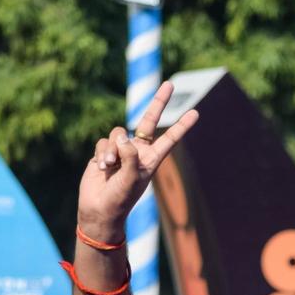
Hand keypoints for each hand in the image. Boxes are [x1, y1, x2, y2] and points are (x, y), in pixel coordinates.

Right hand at [77, 81, 198, 241]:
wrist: (99, 209)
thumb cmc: (120, 198)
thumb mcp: (131, 178)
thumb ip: (130, 155)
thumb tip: (123, 135)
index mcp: (152, 160)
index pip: (170, 138)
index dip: (182, 126)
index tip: (195, 113)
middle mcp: (138, 152)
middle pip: (148, 121)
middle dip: (158, 103)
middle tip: (170, 84)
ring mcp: (121, 151)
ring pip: (117, 134)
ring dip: (112, 149)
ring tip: (110, 167)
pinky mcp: (104, 152)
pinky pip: (104, 142)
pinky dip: (102, 153)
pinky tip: (102, 168)